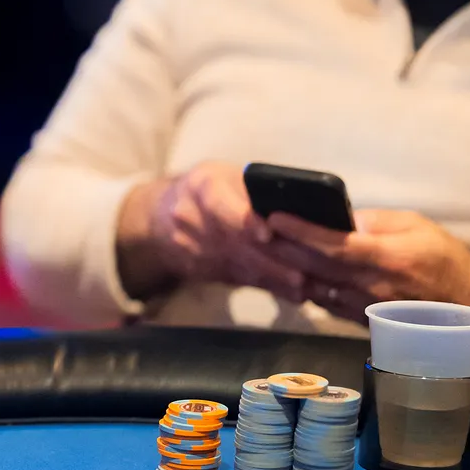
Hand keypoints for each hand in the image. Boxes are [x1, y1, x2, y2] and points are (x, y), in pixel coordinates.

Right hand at [117, 162, 305, 300]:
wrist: (161, 217)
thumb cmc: (209, 188)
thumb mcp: (227, 176)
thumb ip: (257, 188)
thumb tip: (305, 204)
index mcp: (202, 187)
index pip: (220, 205)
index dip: (243, 221)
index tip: (266, 235)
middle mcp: (192, 219)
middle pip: (235, 242)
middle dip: (272, 259)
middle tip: (305, 271)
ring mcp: (194, 249)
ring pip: (240, 265)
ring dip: (276, 277)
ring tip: (308, 285)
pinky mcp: (202, 271)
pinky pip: (240, 279)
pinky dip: (270, 286)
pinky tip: (296, 293)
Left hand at [263, 209, 469, 322]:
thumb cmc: (445, 259)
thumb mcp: (417, 226)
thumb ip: (376, 222)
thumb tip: (340, 218)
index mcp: (386, 258)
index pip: (333, 245)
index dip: (300, 231)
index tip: (274, 217)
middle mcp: (371, 286)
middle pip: (314, 267)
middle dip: (280, 248)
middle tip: (255, 229)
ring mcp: (364, 308)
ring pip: (313, 287)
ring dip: (288, 269)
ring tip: (266, 248)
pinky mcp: (361, 321)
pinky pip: (324, 303)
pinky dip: (306, 286)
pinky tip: (292, 270)